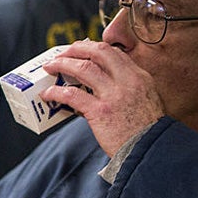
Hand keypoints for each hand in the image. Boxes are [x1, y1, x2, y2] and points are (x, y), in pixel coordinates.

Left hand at [40, 40, 163, 156]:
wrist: (150, 148)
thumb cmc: (145, 131)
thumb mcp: (147, 100)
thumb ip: (129, 89)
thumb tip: (106, 86)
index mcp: (140, 77)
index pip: (115, 53)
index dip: (94, 49)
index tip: (81, 50)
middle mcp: (128, 80)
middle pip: (99, 52)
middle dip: (77, 49)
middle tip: (63, 53)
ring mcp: (113, 95)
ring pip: (84, 68)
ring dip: (63, 64)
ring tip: (50, 67)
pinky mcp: (100, 111)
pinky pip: (72, 95)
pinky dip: (57, 92)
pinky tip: (48, 94)